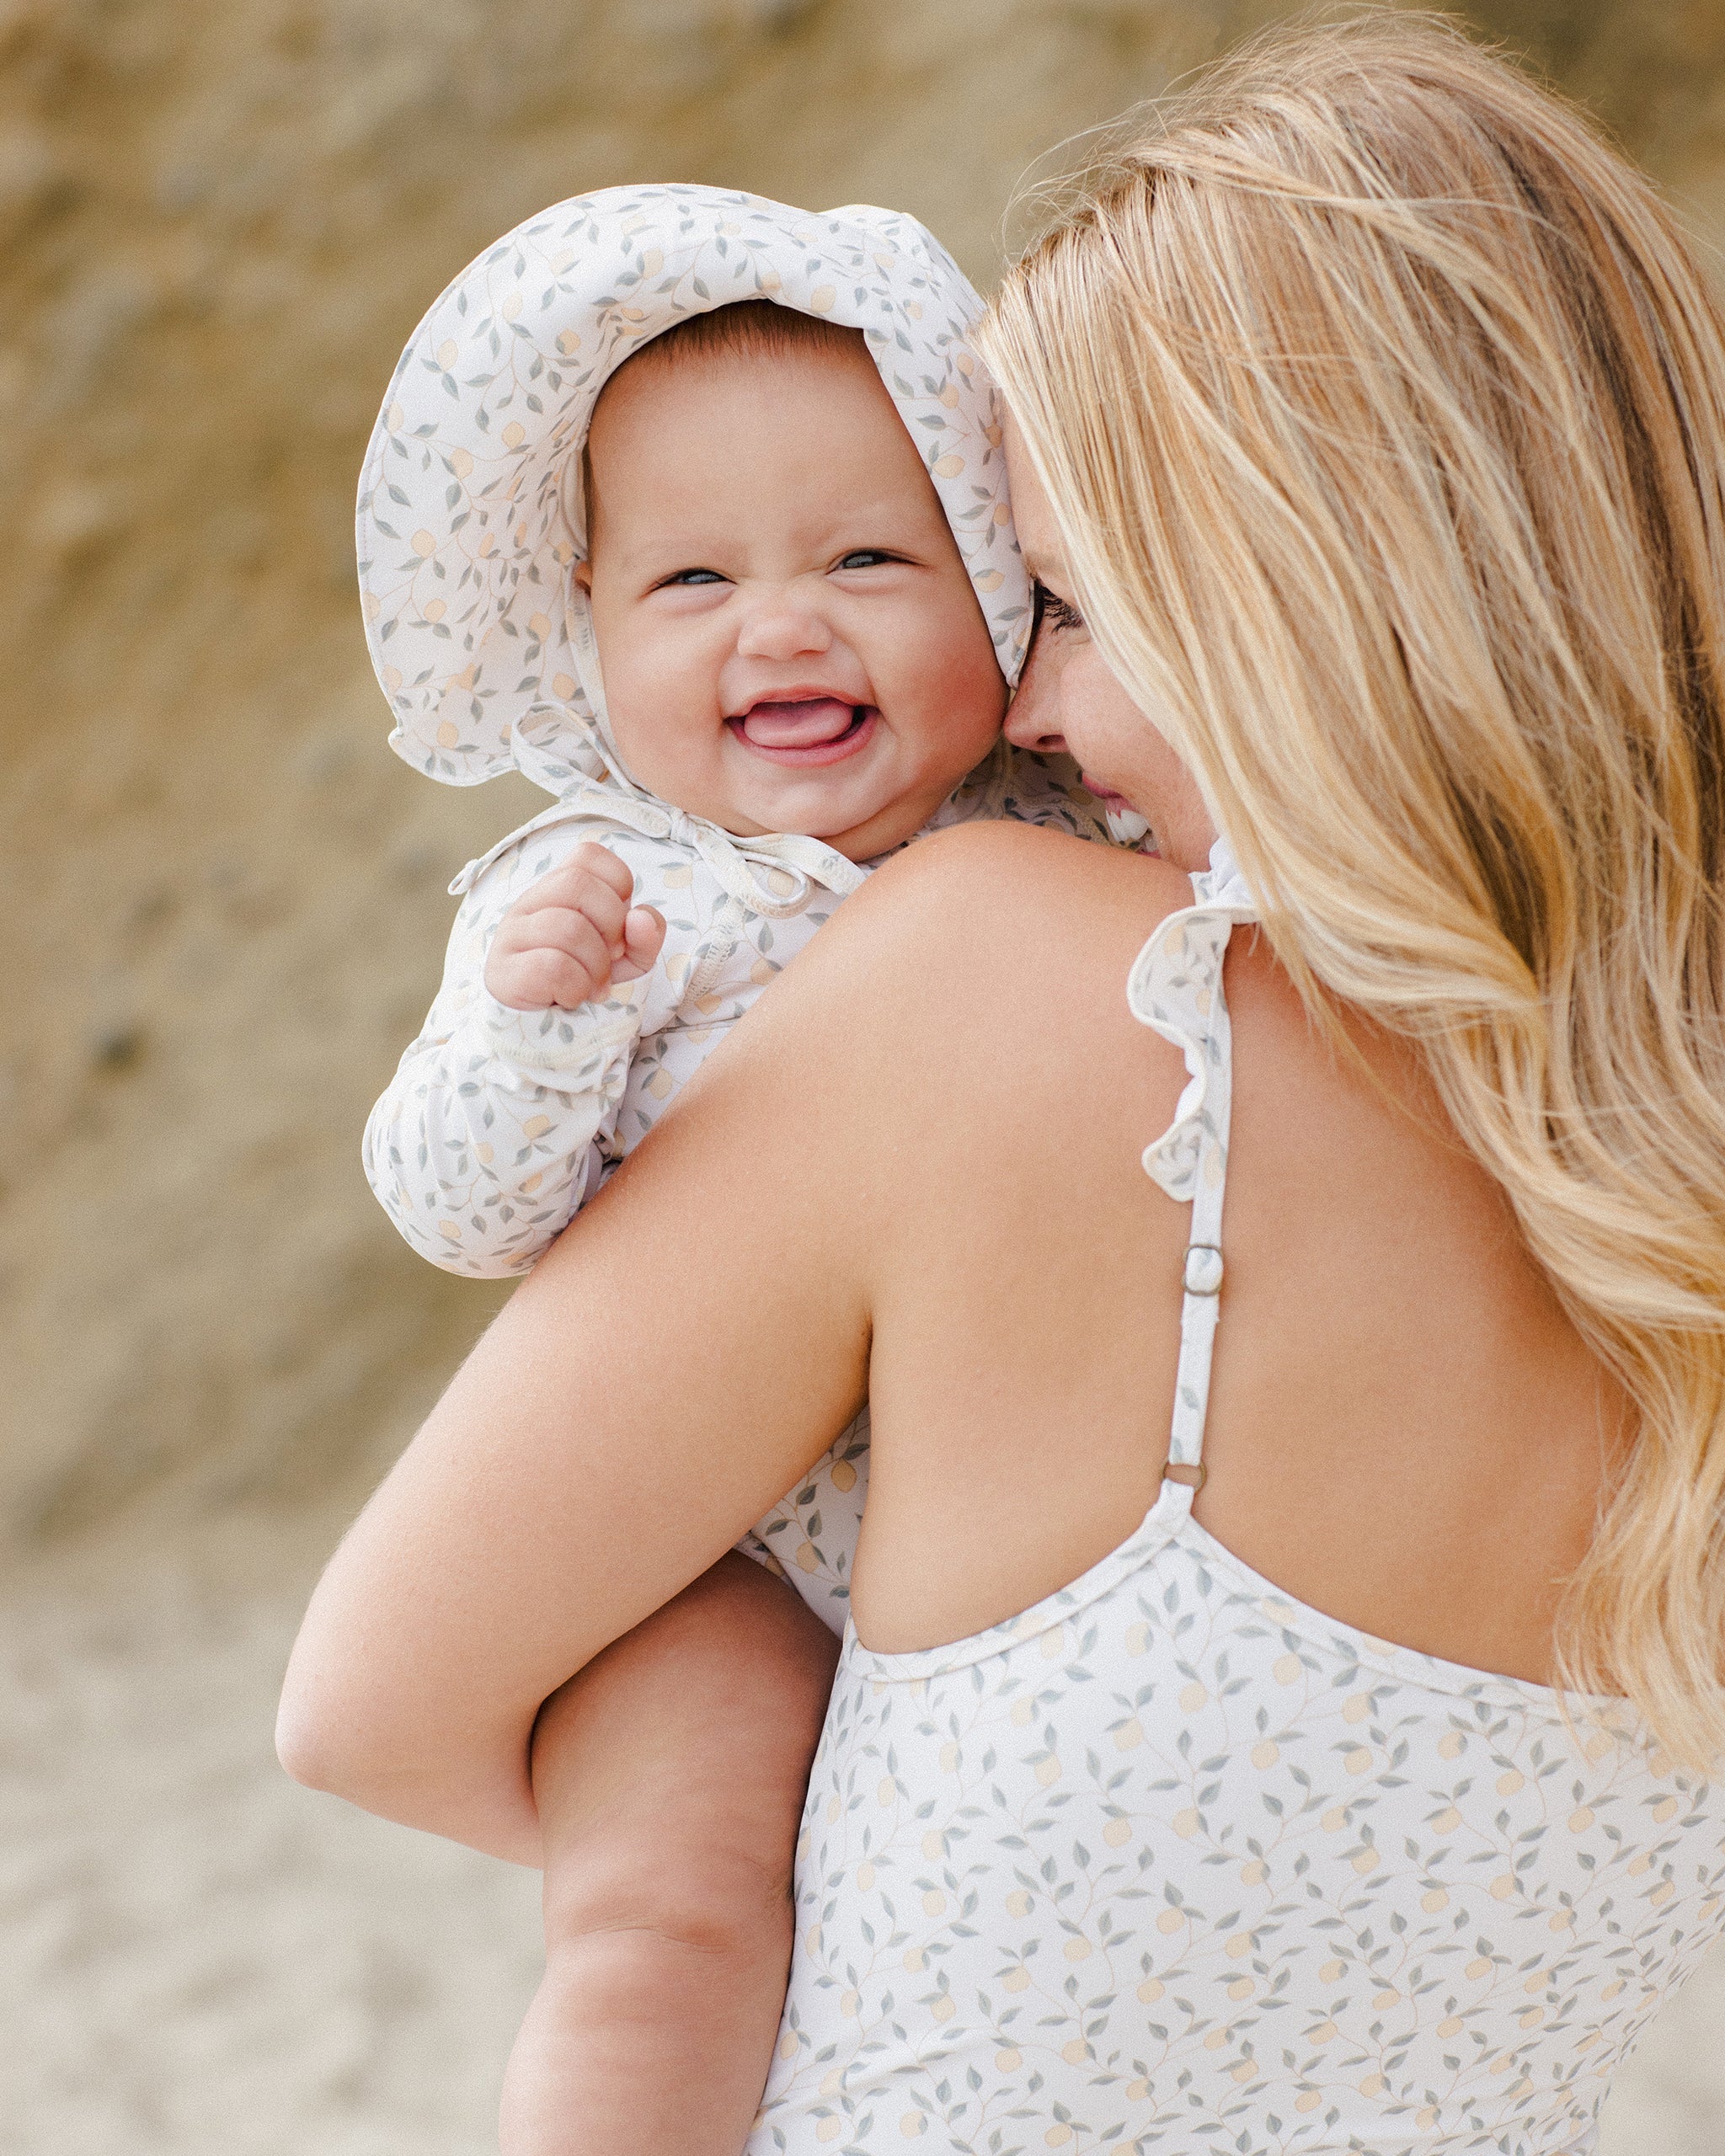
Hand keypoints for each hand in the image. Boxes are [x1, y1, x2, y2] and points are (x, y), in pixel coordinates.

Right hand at [484, 845, 667, 1011]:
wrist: (546, 1035)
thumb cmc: (586, 984)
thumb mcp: (627, 959)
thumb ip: (645, 935)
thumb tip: (641, 916)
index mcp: (558, 890)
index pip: (588, 855)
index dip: (618, 884)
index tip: (621, 923)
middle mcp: (529, 904)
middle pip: (576, 884)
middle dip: (610, 925)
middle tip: (611, 958)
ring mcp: (511, 936)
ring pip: (564, 926)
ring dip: (595, 965)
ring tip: (594, 987)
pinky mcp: (503, 973)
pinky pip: (551, 965)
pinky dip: (575, 987)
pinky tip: (572, 998)